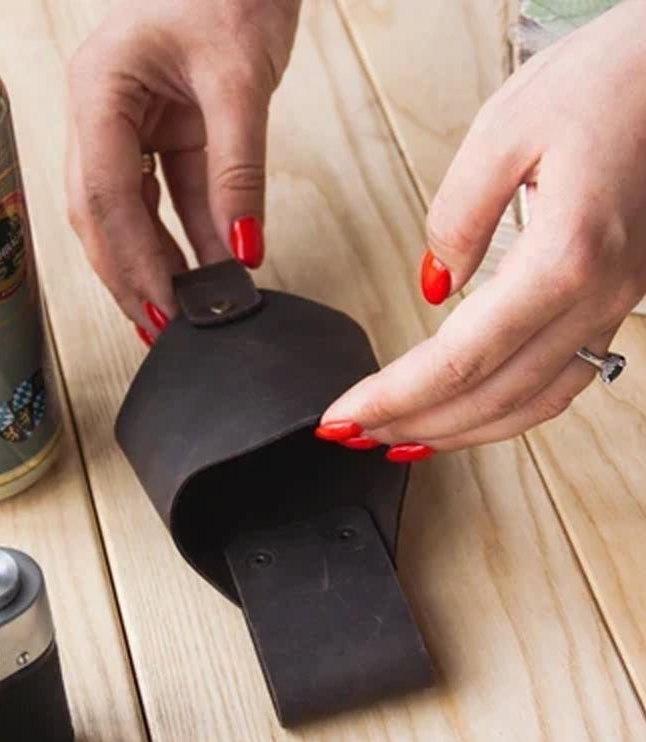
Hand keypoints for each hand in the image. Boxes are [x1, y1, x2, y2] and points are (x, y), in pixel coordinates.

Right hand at [66, 0, 300, 343]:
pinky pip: (170, 197)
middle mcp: (101, 114)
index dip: (132, 260)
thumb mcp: (238, 80)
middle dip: (131, 274)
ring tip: (183, 314)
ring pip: (131, 214)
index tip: (163, 307)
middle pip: (102, 215)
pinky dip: (190, 236)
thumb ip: (237, 171)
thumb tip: (242, 250)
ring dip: (157, 263)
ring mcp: (128, 126)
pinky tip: (210, 270)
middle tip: (162, 328)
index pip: (103, 196)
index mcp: (99, 90)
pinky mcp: (163, 135)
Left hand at [317, 0, 645, 461]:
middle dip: (412, 424)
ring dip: (459, 431)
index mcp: (564, 258)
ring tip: (401, 438)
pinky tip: (471, 413)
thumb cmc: (608, 82)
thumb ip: (458, 217)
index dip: (393, 397)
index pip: (457, 360)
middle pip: (490, 395)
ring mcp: (615, 306)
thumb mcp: (505, 130)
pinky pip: (561, 381)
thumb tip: (432, 284)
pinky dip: (507, 411)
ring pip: (530, 403)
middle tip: (354, 435)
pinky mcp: (617, 300)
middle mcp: (596, 296)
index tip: (344, 416)